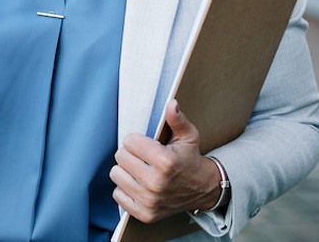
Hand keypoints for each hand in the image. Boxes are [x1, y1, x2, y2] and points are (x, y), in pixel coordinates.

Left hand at [111, 100, 222, 221]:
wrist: (202, 190)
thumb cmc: (190, 159)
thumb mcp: (188, 137)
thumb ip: (176, 120)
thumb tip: (171, 104)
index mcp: (165, 161)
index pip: (128, 142)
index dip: (137, 141)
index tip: (148, 146)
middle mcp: (156, 183)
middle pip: (120, 157)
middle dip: (130, 155)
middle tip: (144, 159)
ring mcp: (149, 200)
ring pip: (116, 175)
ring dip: (126, 171)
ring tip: (141, 171)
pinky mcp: (144, 214)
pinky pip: (117, 195)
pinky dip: (126, 190)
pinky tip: (140, 186)